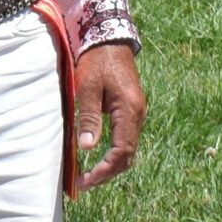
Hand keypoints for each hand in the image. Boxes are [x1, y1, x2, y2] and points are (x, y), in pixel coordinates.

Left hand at [73, 43, 144, 190]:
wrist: (110, 38)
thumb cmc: (97, 61)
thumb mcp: (87, 88)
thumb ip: (89, 117)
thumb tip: (87, 148)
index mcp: (129, 111)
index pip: (121, 152)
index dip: (104, 171)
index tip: (85, 181)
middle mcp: (137, 115)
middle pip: (127, 156)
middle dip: (106, 173)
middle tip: (83, 183)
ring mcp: (136, 113)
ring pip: (127, 149)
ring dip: (110, 164)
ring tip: (88, 174)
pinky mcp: (130, 109)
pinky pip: (125, 138)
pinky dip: (113, 152)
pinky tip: (98, 154)